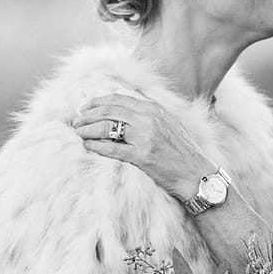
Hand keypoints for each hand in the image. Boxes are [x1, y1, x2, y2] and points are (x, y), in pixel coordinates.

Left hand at [74, 93, 214, 199]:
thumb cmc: (183, 153)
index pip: (118, 99)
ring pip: (107, 127)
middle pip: (109, 110)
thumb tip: (124, 111)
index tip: (84, 108)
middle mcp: (149, 119)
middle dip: (88, 115)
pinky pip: (112, 148)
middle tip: (76, 121)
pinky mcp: (142, 156)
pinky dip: (96, 146)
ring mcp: (145, 137)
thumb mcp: (169, 125)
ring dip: (88, 129)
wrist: (197, 174)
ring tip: (78, 133)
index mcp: (154, 109)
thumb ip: (149, 115)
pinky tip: (87, 146)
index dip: (97, 102)